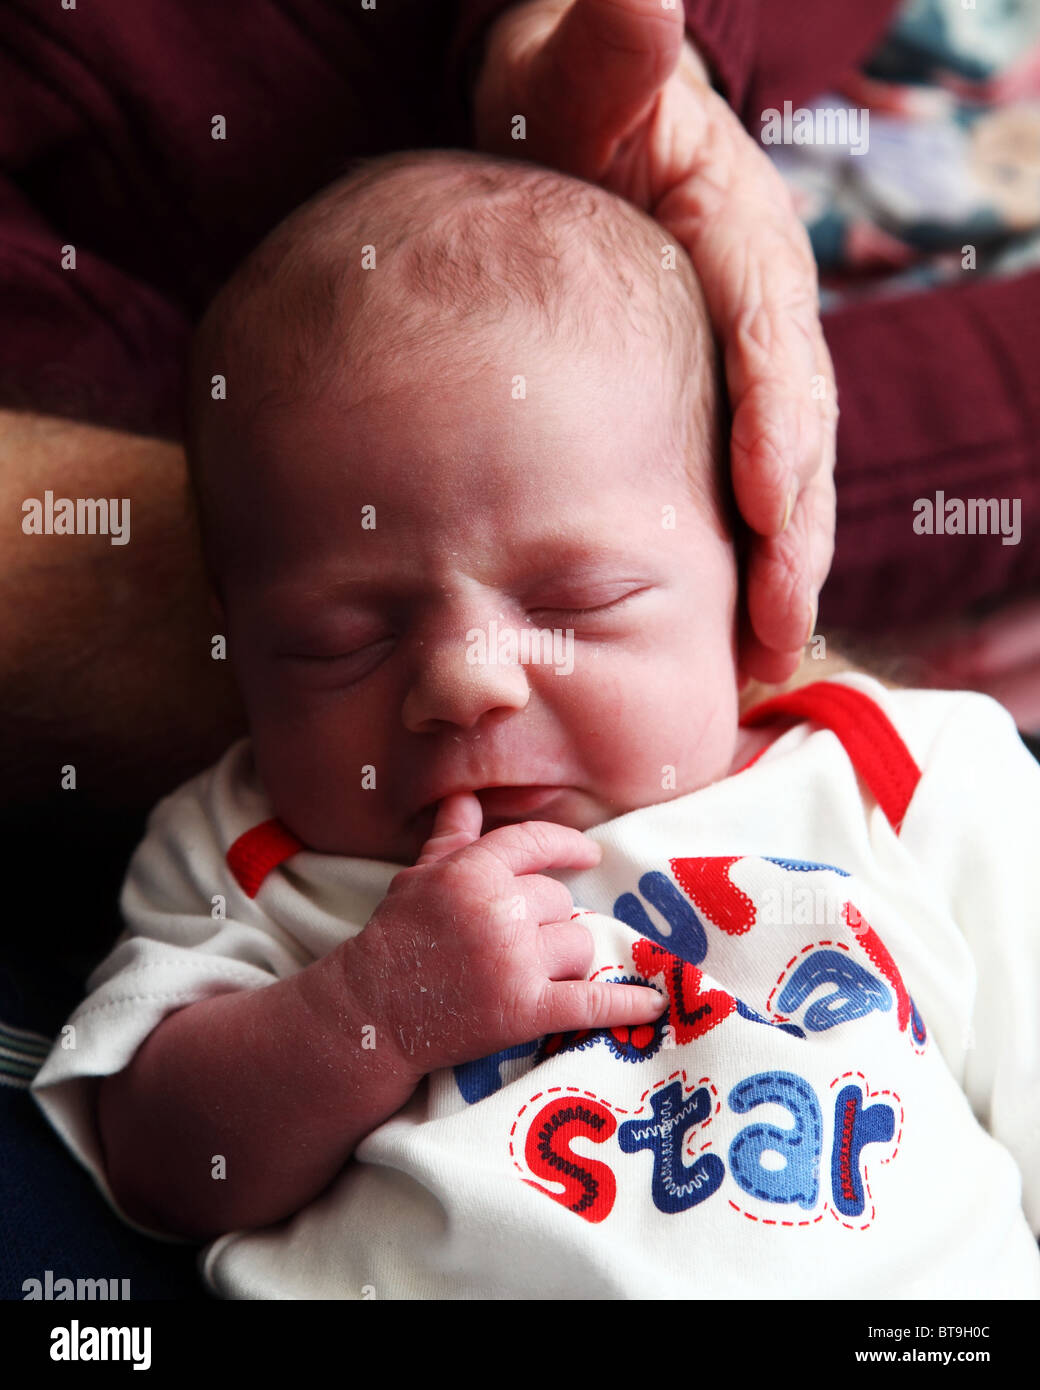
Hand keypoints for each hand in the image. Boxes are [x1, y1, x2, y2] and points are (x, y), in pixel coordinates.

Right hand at [357, 793, 665, 1076]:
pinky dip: (628, 1005)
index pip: (536, 843)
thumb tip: (468, 798)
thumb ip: (453, 838)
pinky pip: (592, 1002)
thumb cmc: (395, 939)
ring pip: (577, 946)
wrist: (370, 1013)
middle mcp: (498, 911)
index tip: (588, 856)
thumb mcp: (418, 878)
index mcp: (472, 871)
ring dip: (564, 960)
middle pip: (561, 902)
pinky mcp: (523, 1011)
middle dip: (546, 921)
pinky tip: (656, 1005)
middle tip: (514, 942)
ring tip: (530, 973)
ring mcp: (513, 962)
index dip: (567, 847)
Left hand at [472, 0, 836, 684]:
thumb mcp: (573, 68)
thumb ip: (604, 57)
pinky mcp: (718, 401)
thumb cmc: (560, 99)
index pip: (773, 337)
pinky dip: (746, 559)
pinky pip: (746, 485)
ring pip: (783, 476)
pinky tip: (731, 633)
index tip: (768, 510)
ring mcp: (744, 362)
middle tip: (773, 636)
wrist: (564, 124)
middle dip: (792, 537)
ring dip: (780, 572)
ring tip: (762, 662)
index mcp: (740, 237)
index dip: (776, 426)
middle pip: (797, 432)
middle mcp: (760, 309)